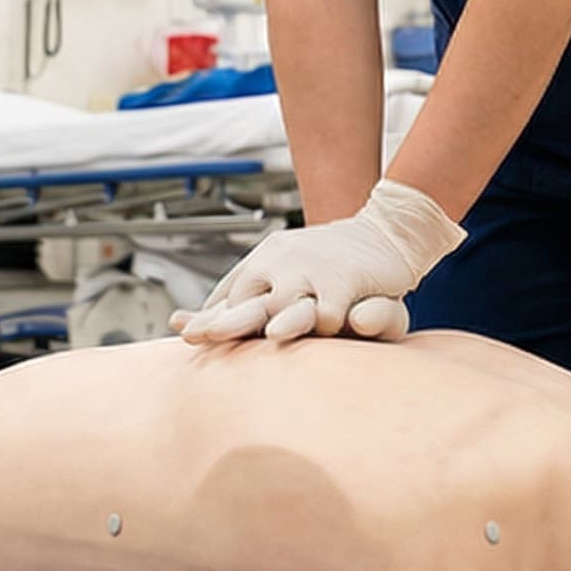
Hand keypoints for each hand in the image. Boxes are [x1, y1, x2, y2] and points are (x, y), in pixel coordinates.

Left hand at [171, 179, 464, 344]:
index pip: (228, 294)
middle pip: (248, 299)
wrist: (386, 232)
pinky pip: (328, 312)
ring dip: (280, 320)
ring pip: (287, 304)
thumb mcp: (282, 269)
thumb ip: (242, 296)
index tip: (186, 333)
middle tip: (202, 338)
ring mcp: (312, 271)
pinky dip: (325, 326)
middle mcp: (282, 262)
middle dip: (227, 321)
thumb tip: (184, 322)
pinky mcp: (343, 281)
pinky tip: (327, 333)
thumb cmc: (328, 262)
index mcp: (264, 259)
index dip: (208, 318)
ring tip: (270, 335)